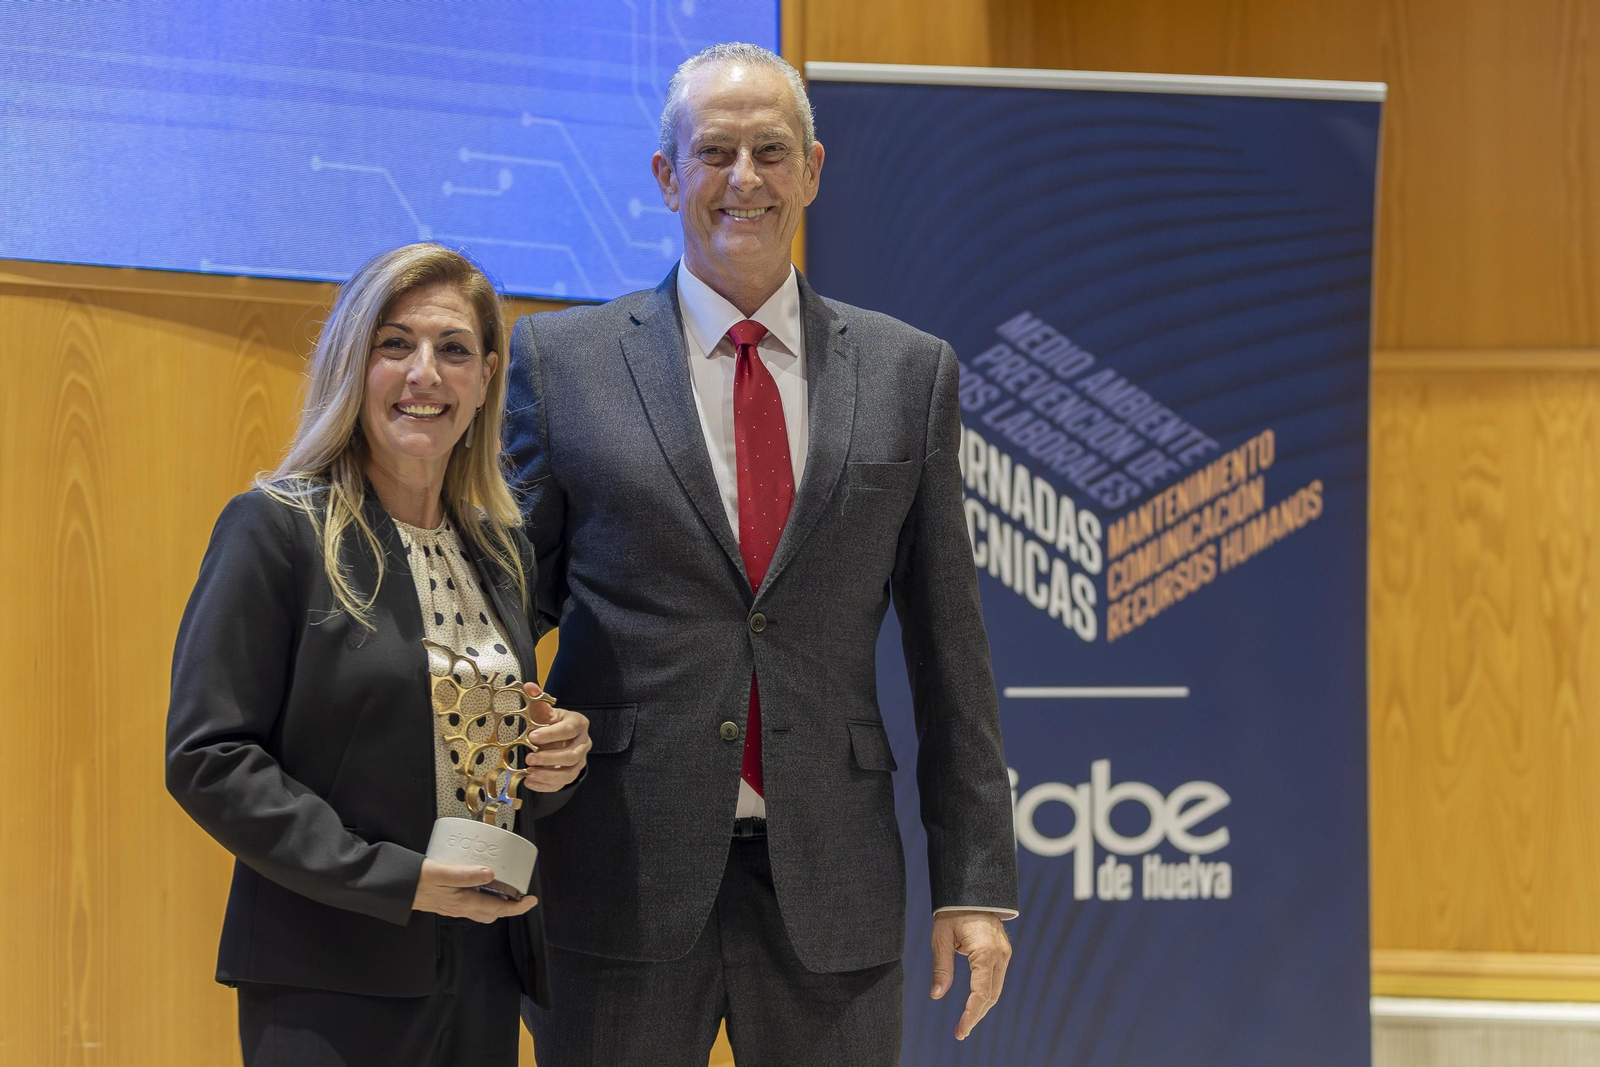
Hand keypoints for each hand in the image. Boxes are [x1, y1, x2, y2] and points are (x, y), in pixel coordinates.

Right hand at [411, 858, 538, 921]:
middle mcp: (461, 908)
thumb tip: (491, 874)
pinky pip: (471, 903)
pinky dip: (483, 897)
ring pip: (482, 909)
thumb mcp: (442, 873)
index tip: (531, 900)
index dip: (517, 907)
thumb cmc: (417, 880)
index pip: (497, 909)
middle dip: (509, 906)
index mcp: (463, 902)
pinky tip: (480, 882)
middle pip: (492, 913)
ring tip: (505, 887)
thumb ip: (466, 874)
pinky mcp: (446, 901)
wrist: (395, 888)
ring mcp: (453, 906)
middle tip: (520, 893)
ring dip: (496, 902)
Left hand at [519, 681, 589, 791]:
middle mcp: (583, 743)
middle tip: (529, 758)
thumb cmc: (553, 723)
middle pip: (571, 754)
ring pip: (570, 772)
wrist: (562, 736)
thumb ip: (538, 701)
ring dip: (549, 775)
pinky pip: (563, 783)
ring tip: (530, 774)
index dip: (551, 734)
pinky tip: (531, 782)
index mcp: (578, 723)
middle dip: (549, 758)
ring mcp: (580, 760)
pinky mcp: (572, 773)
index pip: (568, 729)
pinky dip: (547, 785)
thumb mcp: (546, 711)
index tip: (532, 736)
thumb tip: (528, 687)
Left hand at [930, 910, 1011, 1040]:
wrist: (971, 889)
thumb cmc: (953, 911)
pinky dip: (986, 993)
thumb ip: (942, 967)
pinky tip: (974, 1004)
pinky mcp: (1002, 952)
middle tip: (961, 1032)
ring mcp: (1004, 953)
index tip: (961, 1030)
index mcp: (985, 952)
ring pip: (996, 989)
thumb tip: (937, 995)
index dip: (971, 1015)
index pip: (981, 993)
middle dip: (977, 1015)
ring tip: (966, 1022)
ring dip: (982, 1006)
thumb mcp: (941, 938)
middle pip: (991, 995)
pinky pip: (996, 978)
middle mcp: (1000, 954)